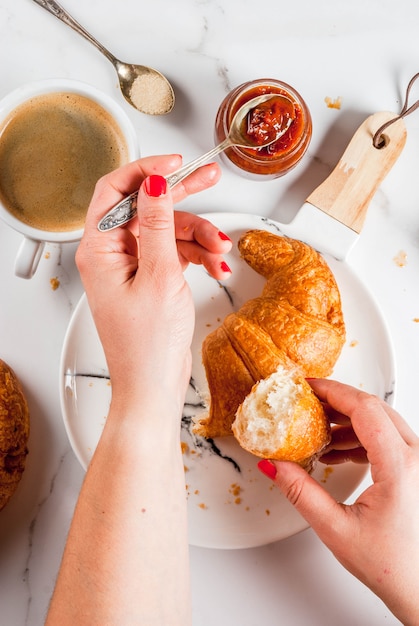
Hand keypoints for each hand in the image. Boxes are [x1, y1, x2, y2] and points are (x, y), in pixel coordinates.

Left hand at [76, 154, 231, 408]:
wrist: (153, 386)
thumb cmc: (146, 345)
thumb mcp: (159, 276)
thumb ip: (157, 224)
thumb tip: (154, 182)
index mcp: (99, 249)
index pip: (115, 190)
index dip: (145, 170)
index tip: (174, 163)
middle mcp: (111, 254)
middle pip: (146, 206)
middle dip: (181, 195)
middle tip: (209, 177)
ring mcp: (131, 266)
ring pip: (167, 231)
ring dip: (198, 236)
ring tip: (222, 250)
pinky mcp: (148, 278)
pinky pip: (173, 253)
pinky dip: (196, 255)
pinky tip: (216, 265)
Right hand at [258, 379, 418, 625]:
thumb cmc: (391, 565)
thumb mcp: (336, 528)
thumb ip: (300, 492)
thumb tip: (273, 464)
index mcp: (400, 466)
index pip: (364, 409)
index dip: (333, 391)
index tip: (308, 386)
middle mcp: (415, 457)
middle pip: (373, 409)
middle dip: (337, 401)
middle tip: (307, 402)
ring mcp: (418, 462)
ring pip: (381, 421)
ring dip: (347, 421)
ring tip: (316, 431)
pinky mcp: (414, 469)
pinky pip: (386, 438)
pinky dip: (359, 437)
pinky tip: (335, 451)